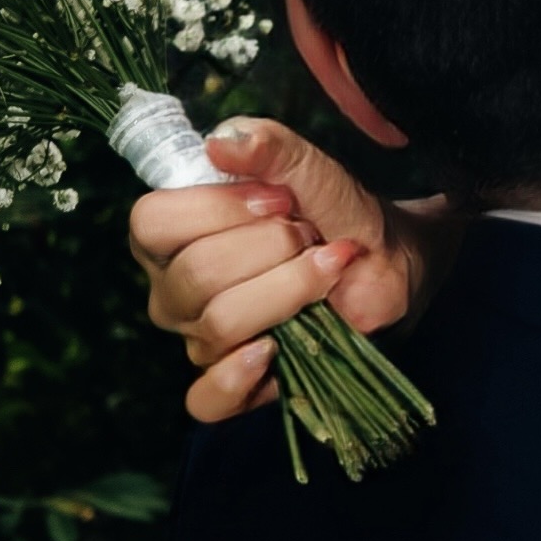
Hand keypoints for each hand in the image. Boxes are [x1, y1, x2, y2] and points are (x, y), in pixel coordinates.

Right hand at [127, 118, 444, 427]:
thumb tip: (221, 141)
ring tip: (321, 271)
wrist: (387, 264)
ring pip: (218, 323)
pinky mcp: (232, 385)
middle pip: (195, 274)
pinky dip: (237, 377)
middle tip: (309, 237)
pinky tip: (272, 350)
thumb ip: (271, 147)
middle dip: (269, 249)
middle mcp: (173, 289)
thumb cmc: (334, 214)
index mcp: (170, 234)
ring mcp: (199, 340)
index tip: (280, 199)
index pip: (152, 222)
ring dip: (286, 290)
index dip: (217, 209)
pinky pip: (208, 399)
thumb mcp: (311, 171)